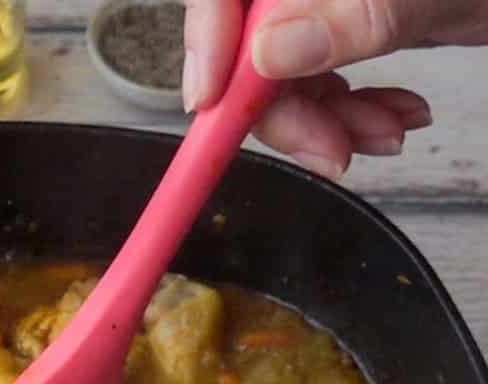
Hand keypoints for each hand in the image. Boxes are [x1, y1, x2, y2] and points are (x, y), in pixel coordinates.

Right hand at [182, 0, 487, 177]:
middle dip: (285, 103)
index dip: (209, 41)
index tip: (213, 107)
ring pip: (285, 61)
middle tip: (331, 151)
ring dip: (326, 117)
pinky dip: (352, 106)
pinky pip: (323, 66)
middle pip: (252, 33)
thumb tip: (271, 51)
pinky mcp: (355, 12)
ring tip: (382, 136)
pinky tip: (392, 117)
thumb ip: (356, 11)